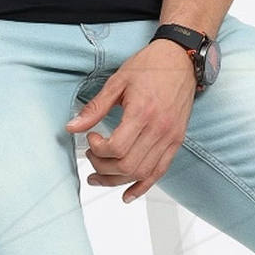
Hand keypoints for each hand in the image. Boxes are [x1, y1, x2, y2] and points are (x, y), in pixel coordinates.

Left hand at [65, 39, 196, 201]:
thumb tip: (72, 127)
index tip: (91, 138)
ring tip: (99, 176)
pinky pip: (160, 171)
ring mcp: (170, 137)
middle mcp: (160, 129)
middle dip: (103, 167)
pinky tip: (127, 194)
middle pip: (128, 165)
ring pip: (142, 173)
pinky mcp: (176, 141)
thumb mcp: (117, 82)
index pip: (117, 148)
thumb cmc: (150, 66)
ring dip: (117, 180)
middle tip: (92, 156)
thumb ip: (95, 108)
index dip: (98, 149)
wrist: (181, 59)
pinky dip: (143, 186)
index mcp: (143, 112)